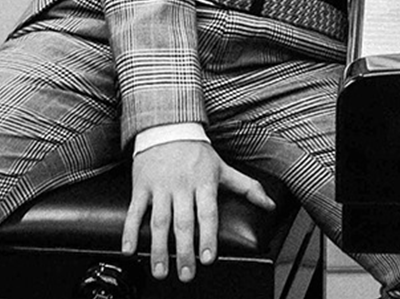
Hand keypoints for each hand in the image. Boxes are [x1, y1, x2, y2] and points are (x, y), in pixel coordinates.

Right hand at [122, 140, 275, 281]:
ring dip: (158, 248)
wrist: (167, 125)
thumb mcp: (223, 168)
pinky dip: (130, 231)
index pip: (207, 213)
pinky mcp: (141, 186)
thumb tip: (270, 205)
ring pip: (159, 221)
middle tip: (186, 274)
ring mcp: (160, 187)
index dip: (207, 236)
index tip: (208, 258)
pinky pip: (134, 211)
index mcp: (203, 183)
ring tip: (160, 270)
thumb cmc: (197, 152)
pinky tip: (129, 250)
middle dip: (184, 251)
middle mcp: (181, 186)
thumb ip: (247, 188)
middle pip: (183, 223)